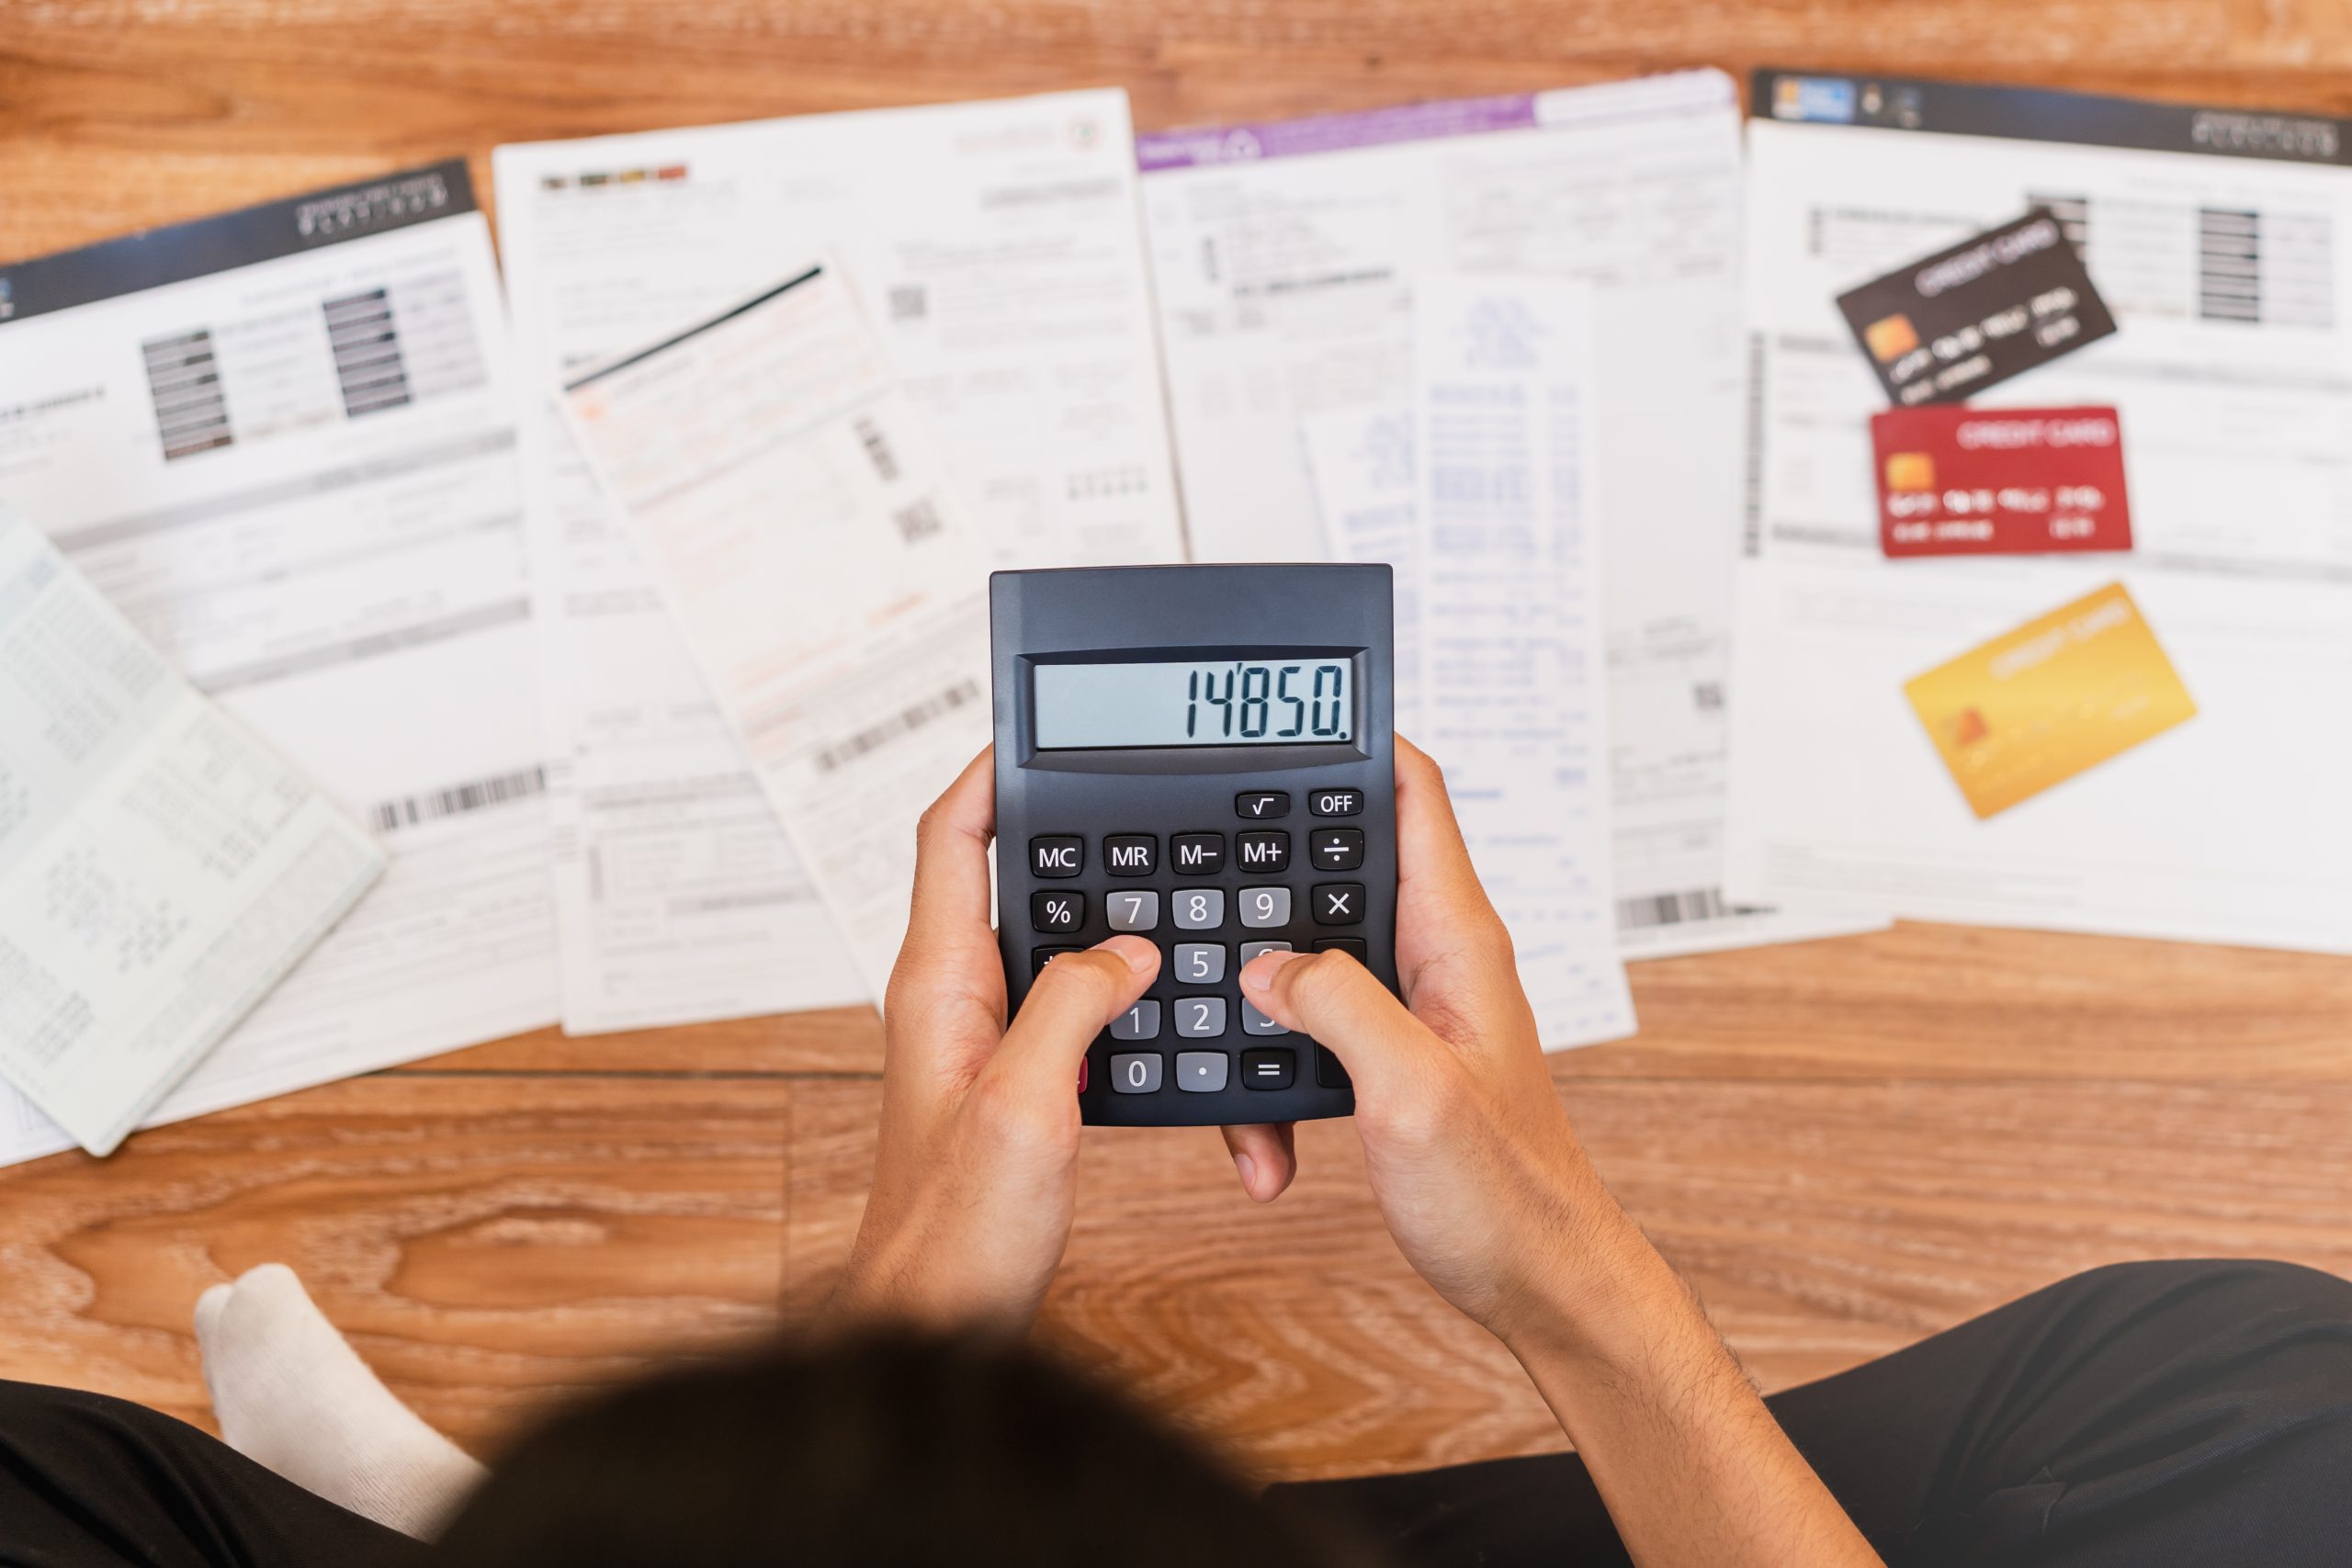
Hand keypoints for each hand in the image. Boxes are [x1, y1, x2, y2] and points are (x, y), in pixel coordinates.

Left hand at [825, 748, 1159, 1331]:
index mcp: (937, 983)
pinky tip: (1166, 992)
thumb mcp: (1024, 1109)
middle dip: (1066, 828)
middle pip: (1006, 872)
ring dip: (1101, 909)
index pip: (950, 838)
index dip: (989, 772)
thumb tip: (1124, 948)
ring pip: (1048, 937)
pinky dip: (1119, 984)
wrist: (940, 1322)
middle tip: (1133, 794)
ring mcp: (985, 1037)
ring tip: (1164, 876)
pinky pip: (1072, 1000)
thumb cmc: (955, 1234)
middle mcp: (954, 998)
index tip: (1039, 729)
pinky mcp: (1019, 1078)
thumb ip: (1069, 1010)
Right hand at [1240, 741, 1884, 1566]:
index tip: (1289, 712)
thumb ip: (1340, 1005)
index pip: (1415, 797)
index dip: (1359, 741)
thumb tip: (1269, 960)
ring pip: (1312, 957)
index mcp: (1458, 941)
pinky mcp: (1389, 1060)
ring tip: (1228, 1045)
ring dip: (1260, 993)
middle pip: (1342, 866)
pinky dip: (1273, 1074)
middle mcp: (1437, 960)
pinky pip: (1311, 1032)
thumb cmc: (1507, 1195)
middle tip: (1196, 860)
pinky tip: (1264, 1134)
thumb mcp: (1413, 1091)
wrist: (1541, 1284)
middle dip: (1269, 866)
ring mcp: (1413, 1009)